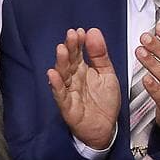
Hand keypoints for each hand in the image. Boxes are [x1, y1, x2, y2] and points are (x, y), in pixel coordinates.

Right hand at [46, 26, 122, 150]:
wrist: (105, 127)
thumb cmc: (103, 102)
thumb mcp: (107, 73)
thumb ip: (100, 54)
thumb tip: (93, 32)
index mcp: (82, 70)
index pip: (78, 52)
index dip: (78, 42)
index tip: (80, 31)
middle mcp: (73, 79)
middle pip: (69, 61)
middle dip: (69, 48)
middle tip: (71, 35)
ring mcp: (69, 92)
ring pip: (62, 75)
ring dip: (61, 62)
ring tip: (62, 50)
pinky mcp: (67, 106)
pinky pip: (60, 95)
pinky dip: (55, 85)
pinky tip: (53, 75)